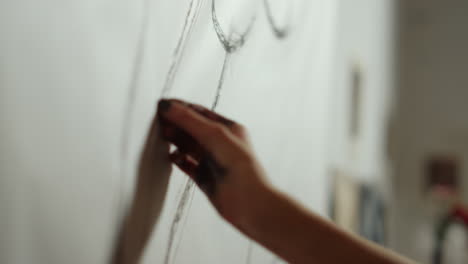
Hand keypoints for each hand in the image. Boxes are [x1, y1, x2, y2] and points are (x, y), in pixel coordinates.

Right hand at [158, 99, 271, 231]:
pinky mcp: (205, 177)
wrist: (249, 203)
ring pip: (188, 146)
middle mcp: (220, 143)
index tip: (163, 105)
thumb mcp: (215, 136)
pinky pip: (187, 165)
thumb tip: (169, 107)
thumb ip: (190, 121)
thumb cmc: (242, 169)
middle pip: (192, 128)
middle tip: (158, 120)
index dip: (181, 108)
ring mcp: (212, 160)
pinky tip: (171, 157)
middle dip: (175, 123)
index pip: (200, 113)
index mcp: (228, 129)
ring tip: (162, 136)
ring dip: (175, 140)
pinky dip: (177, 160)